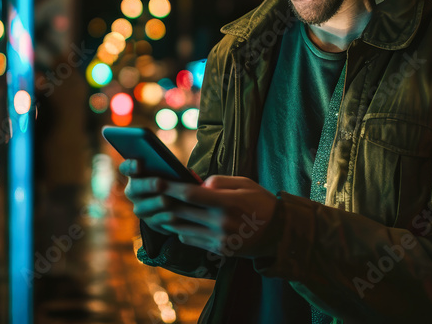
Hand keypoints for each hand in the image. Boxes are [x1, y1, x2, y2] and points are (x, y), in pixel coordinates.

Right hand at [119, 159, 176, 235]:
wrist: (178, 202)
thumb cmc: (174, 179)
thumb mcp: (171, 171)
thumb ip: (170, 168)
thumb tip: (177, 170)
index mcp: (136, 174)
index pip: (126, 168)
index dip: (130, 166)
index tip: (138, 164)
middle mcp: (133, 192)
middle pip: (134, 188)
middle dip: (147, 185)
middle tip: (159, 183)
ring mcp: (140, 208)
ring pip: (142, 207)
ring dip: (155, 203)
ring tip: (167, 200)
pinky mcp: (151, 222)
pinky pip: (155, 221)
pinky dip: (164, 218)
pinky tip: (174, 215)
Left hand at [159, 175, 278, 257]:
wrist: (279, 233)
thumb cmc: (261, 203)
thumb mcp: (244, 184)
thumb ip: (219, 181)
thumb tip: (196, 183)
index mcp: (227, 203)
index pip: (190, 194)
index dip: (170, 187)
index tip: (158, 181)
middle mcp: (221, 223)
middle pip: (181, 212)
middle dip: (164, 202)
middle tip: (153, 194)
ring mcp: (219, 239)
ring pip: (181, 228)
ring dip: (168, 218)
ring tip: (160, 208)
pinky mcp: (218, 250)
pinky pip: (190, 240)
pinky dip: (180, 230)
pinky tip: (177, 221)